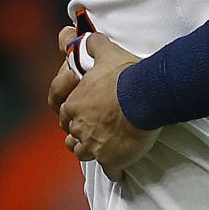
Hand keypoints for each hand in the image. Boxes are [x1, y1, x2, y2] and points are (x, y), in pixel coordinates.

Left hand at [52, 33, 156, 180]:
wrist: (145, 96)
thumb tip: (83, 37)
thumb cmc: (124, 75)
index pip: (64, 116)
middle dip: (81, 136)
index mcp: (73, 105)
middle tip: (94, 133)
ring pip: (83, 155)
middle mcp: (79, 128)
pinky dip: (115, 172)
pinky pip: (111, 173)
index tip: (82, 116)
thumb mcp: (105, 53)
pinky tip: (121, 170)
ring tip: (103, 151)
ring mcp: (94, 147)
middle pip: (72, 138)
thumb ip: (93, 46)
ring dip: (92, 153)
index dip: (72, 116)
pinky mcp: (111, 161)